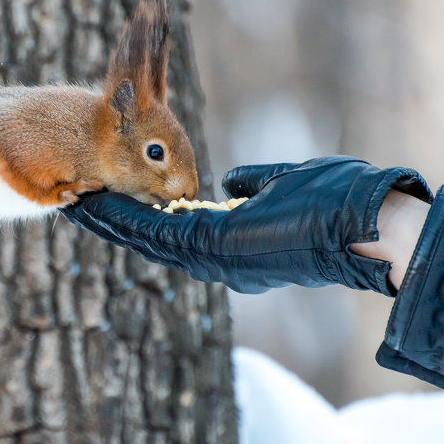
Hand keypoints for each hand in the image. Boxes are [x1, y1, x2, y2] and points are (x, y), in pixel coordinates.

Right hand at [60, 156, 430, 295]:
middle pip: (151, 241)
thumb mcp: (284, 183)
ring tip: (74, 204)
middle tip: (74, 205)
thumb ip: (253, 184)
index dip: (138, 218)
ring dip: (110, 222)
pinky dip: (128, 220)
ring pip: (149, 240)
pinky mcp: (218, 246)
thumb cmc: (340, 201)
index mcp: (234, 246)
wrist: (369, 221)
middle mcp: (220, 261)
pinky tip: (101, 206)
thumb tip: (230, 182)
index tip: (108, 200)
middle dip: (112, 223)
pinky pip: (161, 232)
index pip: (173, 232)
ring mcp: (218, 259)